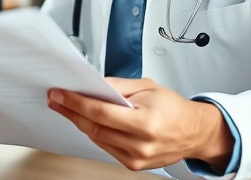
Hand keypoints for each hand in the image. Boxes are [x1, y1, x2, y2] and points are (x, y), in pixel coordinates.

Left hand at [47, 77, 232, 171]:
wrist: (194, 132)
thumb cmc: (174, 108)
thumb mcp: (147, 87)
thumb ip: (118, 86)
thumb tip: (93, 85)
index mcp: (146, 122)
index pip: (101, 112)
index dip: (76, 103)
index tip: (60, 94)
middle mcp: (141, 144)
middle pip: (94, 128)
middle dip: (71, 111)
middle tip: (56, 99)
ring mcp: (136, 158)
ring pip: (96, 138)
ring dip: (79, 122)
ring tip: (67, 107)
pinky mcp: (133, 165)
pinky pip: (105, 147)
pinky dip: (94, 133)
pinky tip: (87, 121)